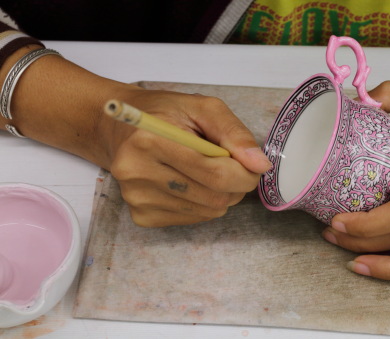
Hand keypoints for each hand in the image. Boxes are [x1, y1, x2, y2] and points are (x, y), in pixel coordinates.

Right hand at [105, 89, 270, 226]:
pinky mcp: (141, 215)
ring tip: (207, 171)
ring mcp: (136, 198)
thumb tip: (260, 165)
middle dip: (236, 185)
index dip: (246, 173)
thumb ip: (234, 133)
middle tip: (232, 167)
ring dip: (221, 195)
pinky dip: (203, 204)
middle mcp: (138, 172)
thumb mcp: (203, 107)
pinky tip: (190, 183)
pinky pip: (193, 219)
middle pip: (215, 197)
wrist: (118, 128)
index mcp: (151, 139)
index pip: (216, 174)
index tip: (251, 165)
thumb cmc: (165, 114)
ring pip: (207, 212)